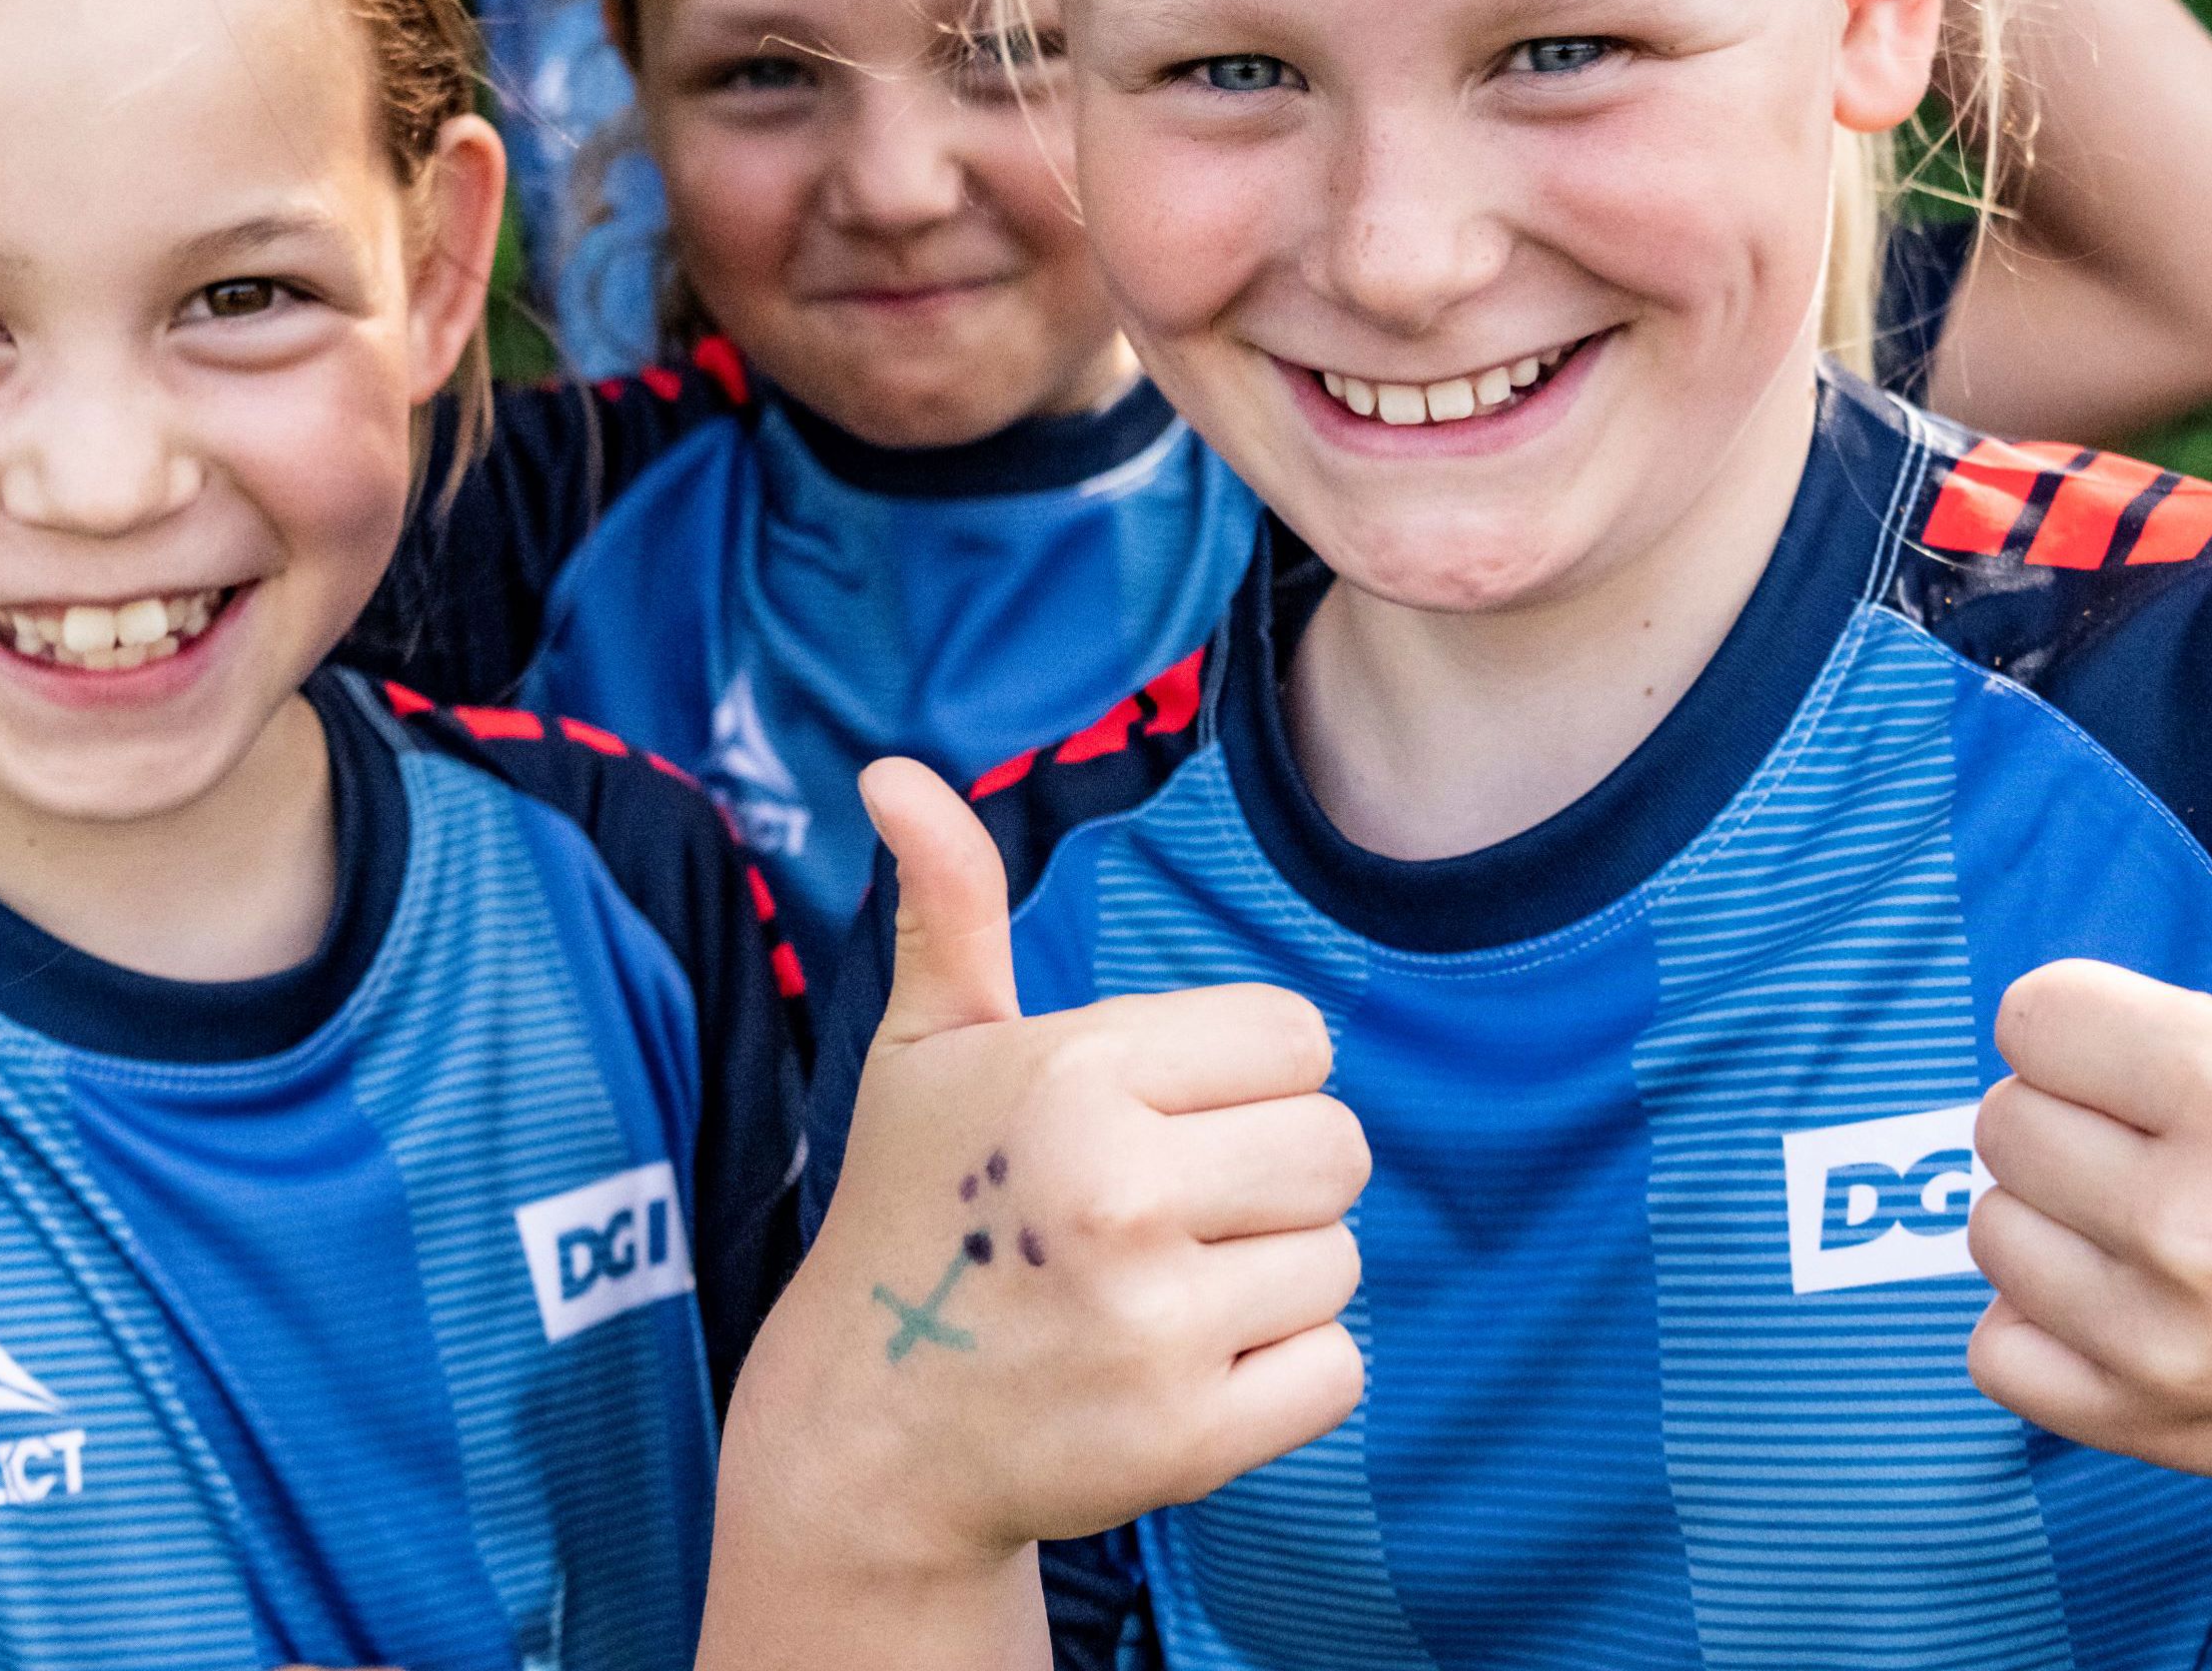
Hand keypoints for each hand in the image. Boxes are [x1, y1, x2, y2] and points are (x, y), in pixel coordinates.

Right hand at [722, 761, 1366, 1579]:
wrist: (868, 1434)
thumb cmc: (914, 1209)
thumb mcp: (923, 1050)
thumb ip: (950, 906)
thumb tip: (894, 771)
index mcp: (1075, 1073)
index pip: (1295, 1036)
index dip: (1239, 1080)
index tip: (1155, 1123)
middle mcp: (1117, 1192)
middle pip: (1337, 1146)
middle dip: (1270, 1178)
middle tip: (1166, 1217)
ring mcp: (1154, 1324)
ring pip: (1342, 1259)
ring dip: (1274, 1281)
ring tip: (1161, 1295)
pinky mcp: (1190, 1439)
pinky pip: (1338, 1370)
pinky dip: (1283, 1380)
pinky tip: (1183, 1371)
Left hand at [1964, 705, 2211, 1523]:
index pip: (2034, 1014)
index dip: (2093, 1019)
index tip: (2172, 1050)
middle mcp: (2190, 1223)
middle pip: (2000, 1117)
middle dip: (2077, 1110)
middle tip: (2178, 1134)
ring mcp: (2164, 1338)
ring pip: (1989, 1229)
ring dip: (2053, 1215)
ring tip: (2163, 1213)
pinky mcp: (2149, 1426)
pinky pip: (1995, 1353)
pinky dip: (2038, 1327)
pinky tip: (2130, 1298)